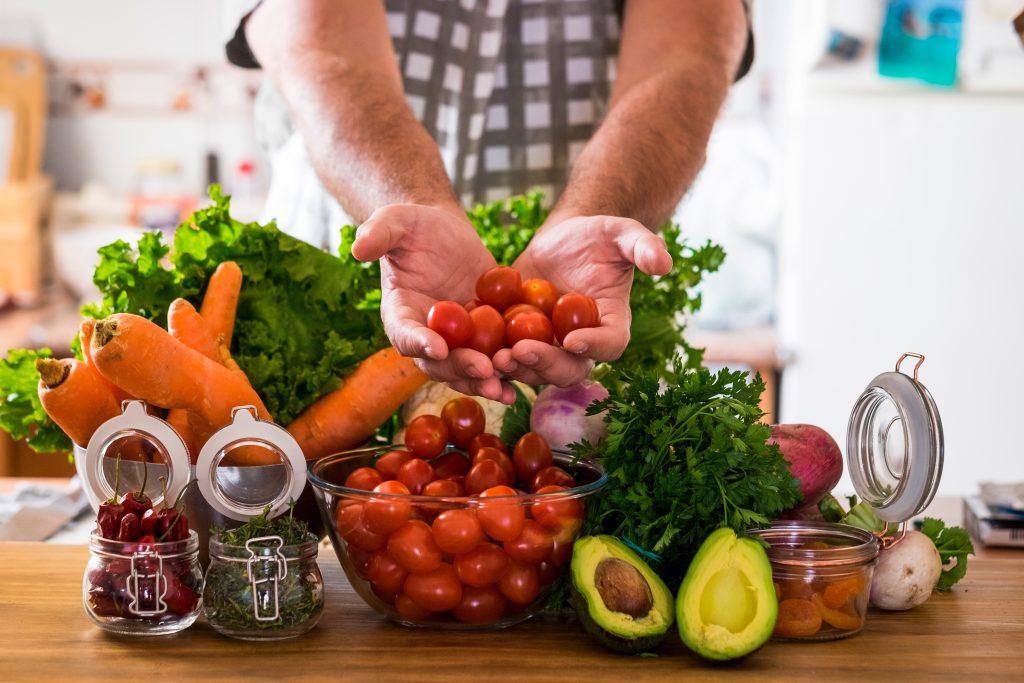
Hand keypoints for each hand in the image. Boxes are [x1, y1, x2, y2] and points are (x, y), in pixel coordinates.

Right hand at [351, 204, 513, 402]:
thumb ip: (378, 233)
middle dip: (460, 368)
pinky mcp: (484, 338)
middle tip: (483, 370)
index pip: (405, 333)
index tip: (438, 346)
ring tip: (503, 388)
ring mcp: (456, 341)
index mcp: (399, 314)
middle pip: (439, 363)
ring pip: (467, 369)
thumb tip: (358, 248)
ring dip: (485, 381)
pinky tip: (522, 384)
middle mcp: (426, 336)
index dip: (419, 342)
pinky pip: (494, 359)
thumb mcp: (396, 222)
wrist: (446, 233)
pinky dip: (507, 373)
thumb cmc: (415, 227)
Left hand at [493, 215, 671, 385]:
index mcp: (612, 326)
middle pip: (569, 369)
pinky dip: (490, 360)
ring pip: (534, 370)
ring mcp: (548, 348)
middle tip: (522, 351)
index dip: (594, 346)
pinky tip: (471, 352)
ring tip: (494, 356)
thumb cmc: (596, 236)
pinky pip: (506, 359)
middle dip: (546, 364)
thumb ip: (643, 245)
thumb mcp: (621, 232)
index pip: (609, 344)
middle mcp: (581, 346)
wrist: (561, 240)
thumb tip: (664, 263)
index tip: (573, 339)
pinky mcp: (518, 342)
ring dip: (515, 368)